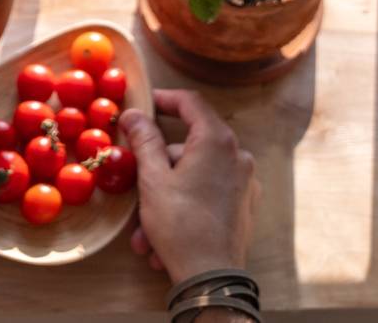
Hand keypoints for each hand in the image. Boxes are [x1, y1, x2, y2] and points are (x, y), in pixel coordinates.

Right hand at [120, 88, 256, 283]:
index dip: (164, 99)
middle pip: (188, 147)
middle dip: (156, 171)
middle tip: (133, 187)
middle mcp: (237, 155)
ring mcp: (244, 181)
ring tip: (144, 233)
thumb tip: (133, 114)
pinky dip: (184, 207)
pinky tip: (163, 238)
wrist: (212, 277)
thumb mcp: (153, 179)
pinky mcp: (244, 204)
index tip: (143, 106)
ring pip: (194, 177)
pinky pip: (207, 194)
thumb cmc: (181, 224)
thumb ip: (145, 141)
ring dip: (165, 198)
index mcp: (217, 141)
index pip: (190, 103)